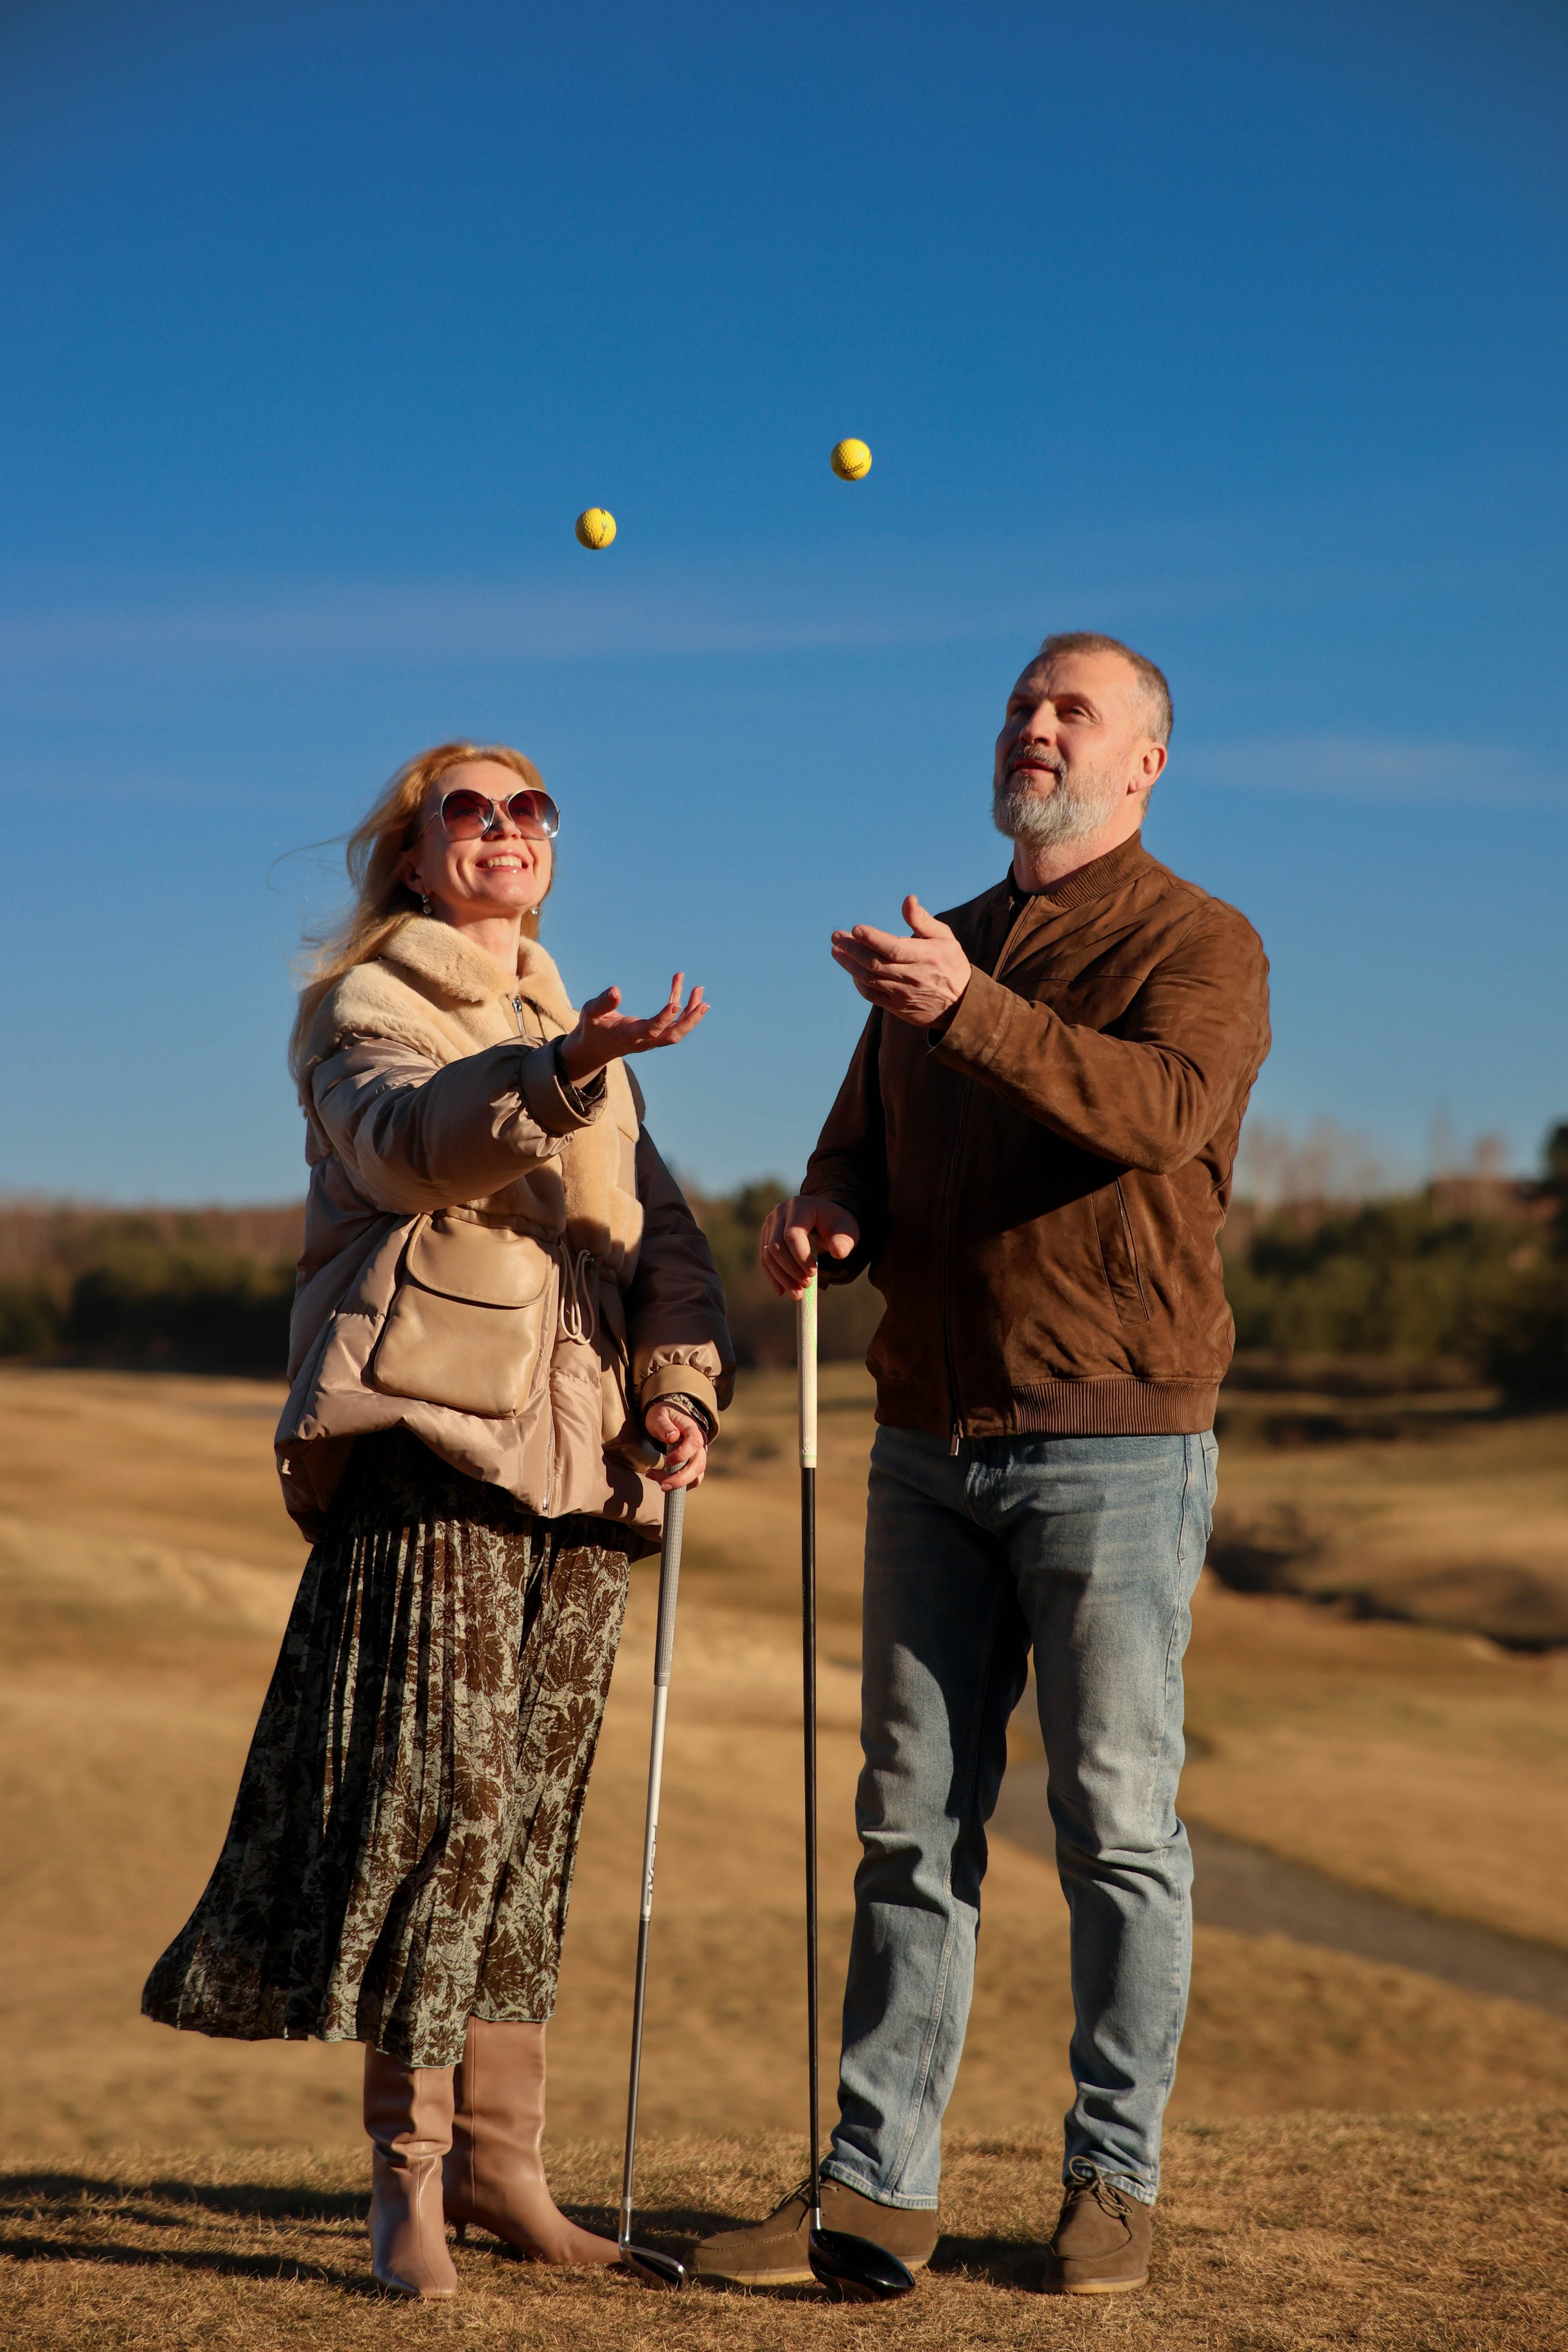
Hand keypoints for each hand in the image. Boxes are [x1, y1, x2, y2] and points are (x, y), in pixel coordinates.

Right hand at [560, 974, 706, 1082]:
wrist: (594, 1048)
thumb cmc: (592, 1028)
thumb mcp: (590, 1013)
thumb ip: (603, 1003)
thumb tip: (616, 990)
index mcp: (629, 1035)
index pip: (651, 1030)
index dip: (664, 1019)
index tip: (677, 1004)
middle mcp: (644, 1040)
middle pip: (672, 1036)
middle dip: (690, 1020)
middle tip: (704, 1003)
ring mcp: (651, 1039)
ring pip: (676, 1030)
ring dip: (691, 1013)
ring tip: (699, 990)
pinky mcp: (653, 1034)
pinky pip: (671, 1023)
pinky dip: (679, 1008)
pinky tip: (682, 987)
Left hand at [643, 1400, 707, 1491]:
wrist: (671, 1417)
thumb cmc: (664, 1415)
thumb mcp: (659, 1415)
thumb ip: (664, 1425)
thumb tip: (673, 1437)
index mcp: (693, 1429)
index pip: (695, 1443)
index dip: (682, 1455)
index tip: (667, 1461)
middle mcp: (700, 1444)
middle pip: (699, 1465)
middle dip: (681, 1479)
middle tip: (663, 1485)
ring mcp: (699, 1456)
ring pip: (697, 1476)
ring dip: (679, 1484)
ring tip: (660, 1483)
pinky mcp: (694, 1465)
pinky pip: (692, 1480)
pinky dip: (679, 1485)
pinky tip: (661, 1479)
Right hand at [759, 1194, 860, 1300]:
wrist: (825, 1218)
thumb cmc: (837, 1225)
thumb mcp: (847, 1230)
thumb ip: (844, 1241)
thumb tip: (838, 1252)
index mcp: (800, 1206)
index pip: (792, 1234)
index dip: (800, 1256)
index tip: (813, 1273)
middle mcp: (780, 1212)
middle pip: (776, 1245)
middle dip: (790, 1269)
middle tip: (807, 1285)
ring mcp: (770, 1223)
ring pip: (768, 1254)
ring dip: (781, 1277)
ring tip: (797, 1294)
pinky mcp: (766, 1236)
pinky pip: (765, 1258)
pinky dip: (773, 1276)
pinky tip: (782, 1291)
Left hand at [829, 896, 970, 1028]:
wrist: (961, 1005)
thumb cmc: (951, 963)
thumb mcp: (944, 937)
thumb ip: (922, 920)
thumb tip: (908, 899)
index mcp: (925, 956)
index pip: (894, 948)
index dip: (873, 939)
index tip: (856, 928)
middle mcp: (912, 976)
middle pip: (875, 963)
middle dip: (852, 949)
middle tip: (836, 937)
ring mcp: (902, 994)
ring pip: (870, 979)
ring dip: (850, 965)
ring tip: (837, 950)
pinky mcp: (897, 1006)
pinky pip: (872, 995)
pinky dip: (859, 982)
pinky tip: (852, 970)